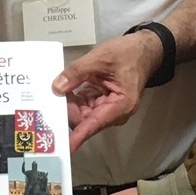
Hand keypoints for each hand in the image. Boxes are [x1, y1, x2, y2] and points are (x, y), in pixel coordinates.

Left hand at [53, 33, 161, 151]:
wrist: (143, 48)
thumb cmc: (127, 53)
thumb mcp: (100, 58)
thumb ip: (77, 73)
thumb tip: (57, 88)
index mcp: (121, 106)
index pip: (94, 123)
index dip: (79, 135)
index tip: (65, 146)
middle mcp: (115, 112)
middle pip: (86, 119)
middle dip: (68, 110)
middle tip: (51, 97)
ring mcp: (109, 107)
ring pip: (83, 112)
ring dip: (70, 103)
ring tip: (55, 90)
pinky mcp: (103, 100)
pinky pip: (85, 104)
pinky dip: (75, 97)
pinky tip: (65, 88)